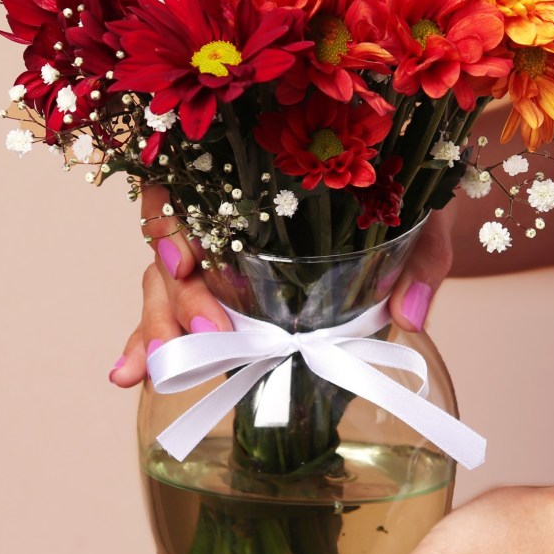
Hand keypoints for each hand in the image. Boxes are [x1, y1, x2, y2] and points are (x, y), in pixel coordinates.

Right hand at [108, 187, 459, 386]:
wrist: (409, 212)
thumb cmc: (402, 201)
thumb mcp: (421, 217)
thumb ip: (420, 259)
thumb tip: (411, 314)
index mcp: (263, 179)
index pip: (189, 184)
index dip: (175, 218)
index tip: (186, 258)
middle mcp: (228, 214)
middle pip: (173, 246)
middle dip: (179, 295)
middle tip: (210, 333)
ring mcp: (218, 258)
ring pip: (163, 283)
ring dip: (155, 326)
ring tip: (149, 370)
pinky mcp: (222, 297)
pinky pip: (176, 316)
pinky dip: (151, 346)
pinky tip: (132, 375)